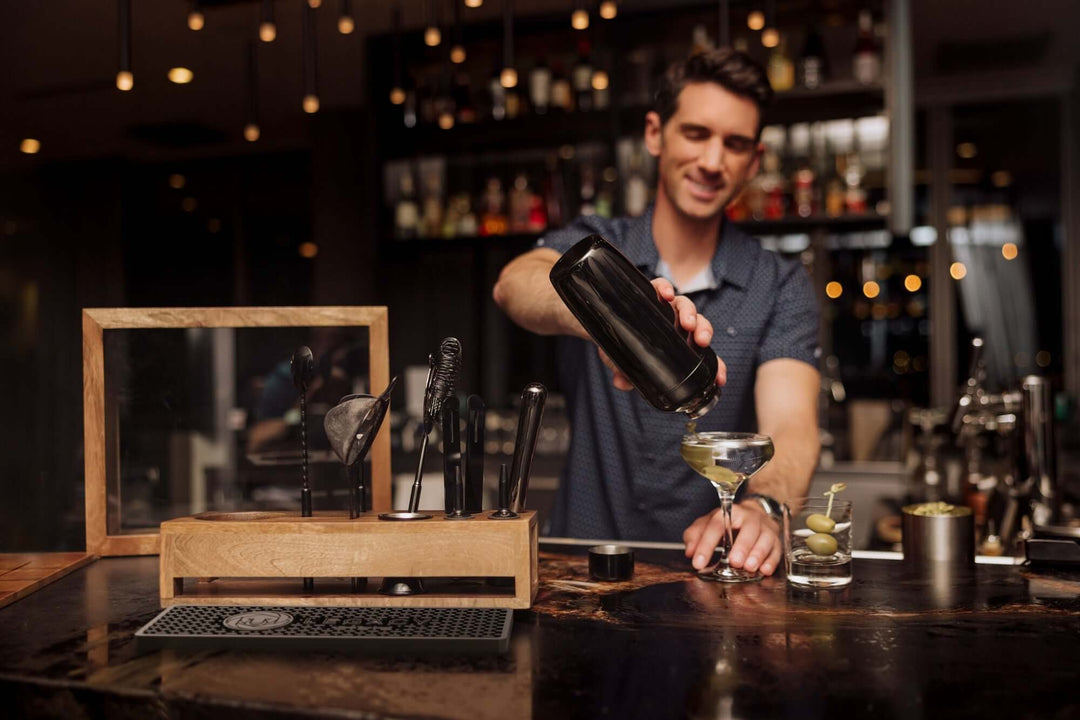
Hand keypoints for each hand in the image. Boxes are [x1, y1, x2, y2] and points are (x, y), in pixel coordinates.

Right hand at [597, 277, 727, 390]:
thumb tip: (621, 383)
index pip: (702, 354)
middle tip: (701, 341)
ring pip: (684, 305)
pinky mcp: (650, 292)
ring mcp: (664, 307)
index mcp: (680, 342)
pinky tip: (666, 294)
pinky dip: (664, 288)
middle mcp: (676, 323)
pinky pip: (660, 286)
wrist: (607, 324)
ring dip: (689, 313)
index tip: (720, 379)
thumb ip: (626, 375)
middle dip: (703, 330)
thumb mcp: (626, 365)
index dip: (716, 365)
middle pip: (698, 323)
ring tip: (687, 323)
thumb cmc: (624, 346)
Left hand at [682, 502, 781, 575]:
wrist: (753, 514)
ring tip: (749, 567)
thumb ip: (695, 535)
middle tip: (734, 562)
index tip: (698, 562)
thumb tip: (690, 551)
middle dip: (742, 546)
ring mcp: (765, 528)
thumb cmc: (727, 523)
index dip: (706, 544)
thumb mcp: (707, 524)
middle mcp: (749, 518)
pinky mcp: (776, 540)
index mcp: (729, 513)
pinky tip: (764, 570)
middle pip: (748, 529)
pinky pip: (777, 549)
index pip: (717, 525)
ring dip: (758, 554)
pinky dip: (772, 561)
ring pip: (766, 539)